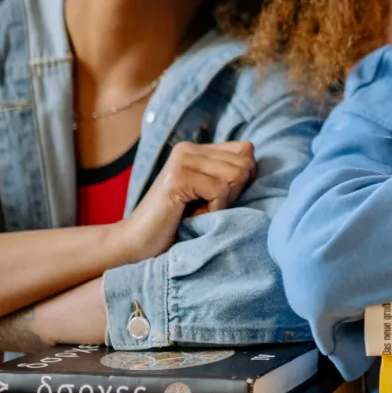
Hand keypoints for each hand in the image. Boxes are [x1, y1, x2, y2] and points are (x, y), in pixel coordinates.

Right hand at [115, 141, 256, 262]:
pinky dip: (215, 209)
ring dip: (224, 202)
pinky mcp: (177, 178)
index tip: (220, 197)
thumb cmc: (179, 222)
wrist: (138, 244)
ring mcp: (181, 161)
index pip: (246, 150)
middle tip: (208, 208)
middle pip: (244, 164)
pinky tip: (194, 215)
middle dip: (234, 193)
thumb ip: (231, 175)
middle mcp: (188, 149)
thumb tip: (253, 158)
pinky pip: (220, 191)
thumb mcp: (212, 194)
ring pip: (235, 176)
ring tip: (200, 211)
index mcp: (196, 149)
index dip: (243, 179)